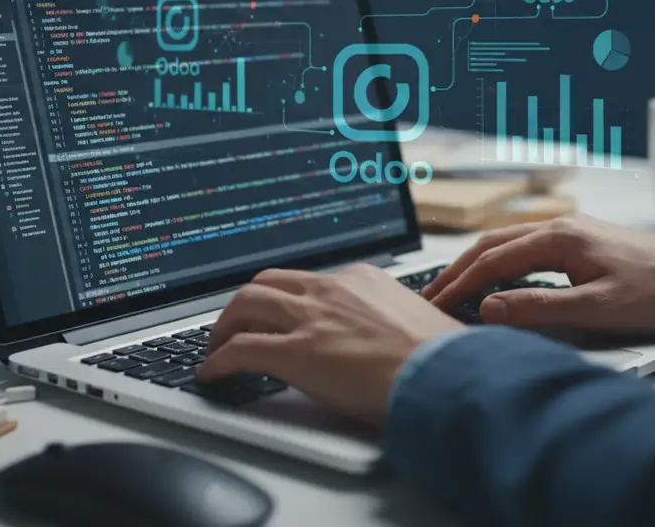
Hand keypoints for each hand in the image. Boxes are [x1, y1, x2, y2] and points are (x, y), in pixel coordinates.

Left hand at [198, 264, 464, 424]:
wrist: (443, 375)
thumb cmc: (438, 359)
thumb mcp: (412, 324)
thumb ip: (386, 322)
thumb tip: (384, 341)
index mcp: (361, 279)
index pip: (307, 281)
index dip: (285, 299)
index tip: (279, 314)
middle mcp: (330, 290)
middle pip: (266, 283)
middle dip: (245, 304)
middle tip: (236, 325)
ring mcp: (310, 318)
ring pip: (245, 304)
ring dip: (224, 326)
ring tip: (216, 347)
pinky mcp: (294, 352)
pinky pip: (240, 350)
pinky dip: (218, 361)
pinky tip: (212, 374)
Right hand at [423, 215, 654, 333]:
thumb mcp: (596, 309)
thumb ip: (539, 308)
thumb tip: (490, 308)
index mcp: (559, 238)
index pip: (491, 261)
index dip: (459, 285)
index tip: (435, 306)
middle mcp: (560, 226)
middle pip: (491, 244)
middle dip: (457, 271)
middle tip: (432, 297)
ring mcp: (571, 230)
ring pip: (506, 242)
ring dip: (476, 264)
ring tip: (454, 289)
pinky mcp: (581, 241)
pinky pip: (525, 246)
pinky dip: (499, 261)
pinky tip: (497, 278)